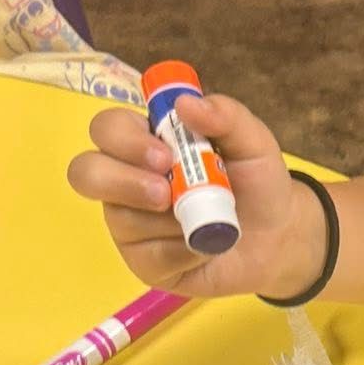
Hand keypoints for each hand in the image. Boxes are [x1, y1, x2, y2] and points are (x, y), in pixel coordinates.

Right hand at [65, 93, 326, 299]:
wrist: (278, 237)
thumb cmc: (257, 183)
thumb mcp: (253, 142)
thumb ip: (226, 115)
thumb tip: (185, 102)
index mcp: (146, 142)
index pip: (107, 128)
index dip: (124, 140)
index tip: (163, 154)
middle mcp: (127, 180)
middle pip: (85, 172)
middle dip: (121, 182)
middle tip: (164, 194)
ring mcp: (130, 223)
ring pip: (120, 218)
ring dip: (169, 221)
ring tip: (204, 220)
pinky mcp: (143, 261)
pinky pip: (149, 257)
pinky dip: (183, 251)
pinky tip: (205, 247)